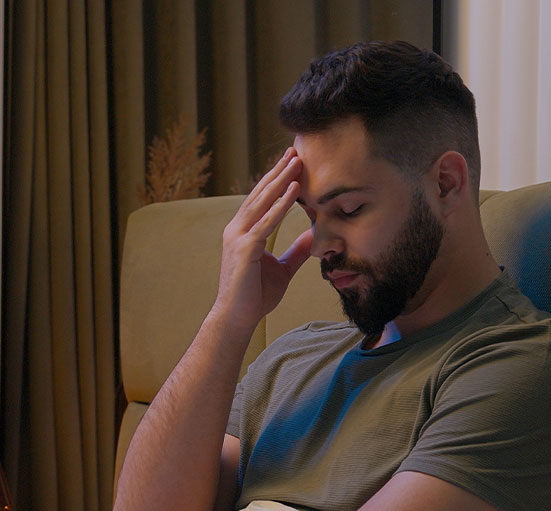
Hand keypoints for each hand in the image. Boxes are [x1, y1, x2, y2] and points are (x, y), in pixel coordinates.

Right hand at [212, 147, 313, 332]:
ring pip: (262, 202)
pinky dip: (281, 205)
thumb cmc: (255, 296)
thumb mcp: (283, 269)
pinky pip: (266, 222)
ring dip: (281, 180)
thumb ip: (296, 252)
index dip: (276, 180)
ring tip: (296, 161)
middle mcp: (237, 229)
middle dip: (278, 171)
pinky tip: (294, 190)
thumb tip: (313, 236)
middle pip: (261, 194)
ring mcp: (238, 237)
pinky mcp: (245, 249)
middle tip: (294, 150)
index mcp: (243, 231)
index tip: (291, 162)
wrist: (237, 319)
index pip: (261, 199)